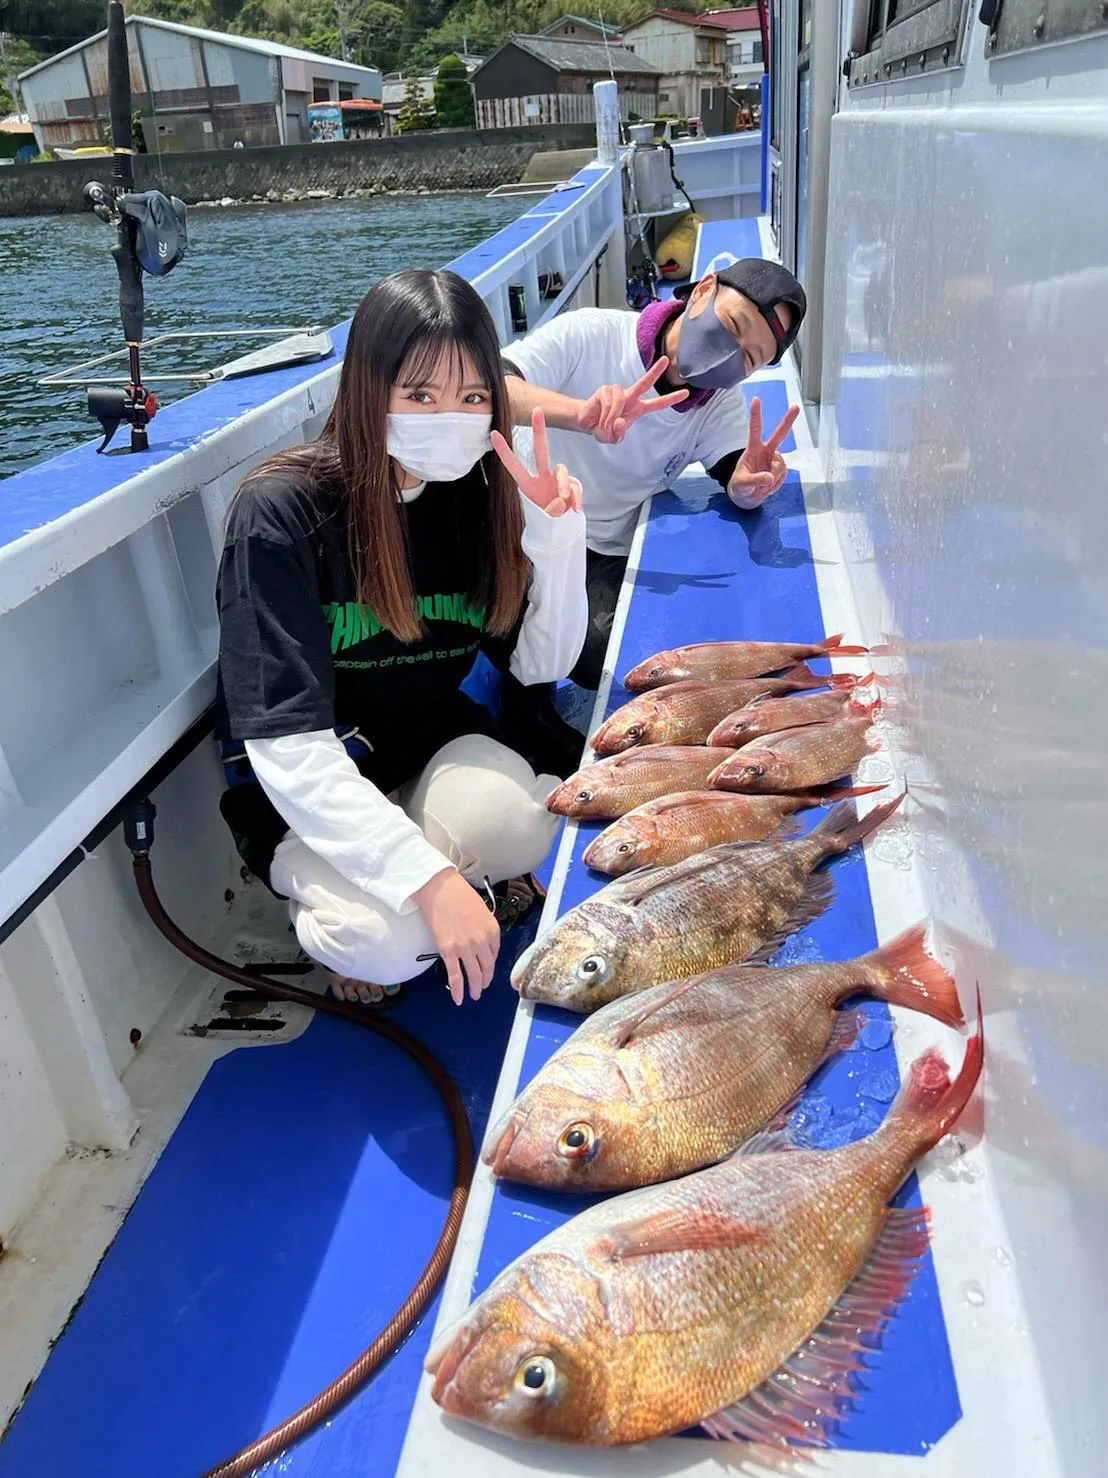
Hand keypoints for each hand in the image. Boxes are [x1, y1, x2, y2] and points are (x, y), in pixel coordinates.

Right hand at [413, 868, 500, 1004]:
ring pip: (473, 975)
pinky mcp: (449, 951)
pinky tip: (459, 999)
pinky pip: (455, 976)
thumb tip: (479, 942)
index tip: (486, 968)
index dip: (490, 963)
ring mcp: (466, 948)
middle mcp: (482, 941)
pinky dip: (458, 990)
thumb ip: (483, 928)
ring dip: (475, 988)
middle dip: (485, 980)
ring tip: (474, 995)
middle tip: (482, 987)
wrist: (440, 888)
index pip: (495, 953)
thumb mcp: (480, 910)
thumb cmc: (458, 894)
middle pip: (487, 968)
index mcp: (492, 930)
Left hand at [492, 407, 582, 516]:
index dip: (504, 450)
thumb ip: (551, 510)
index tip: (493, 433)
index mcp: (527, 485)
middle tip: (537, 410)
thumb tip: (561, 500)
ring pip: (561, 470)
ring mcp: (557, 480)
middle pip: (540, 451)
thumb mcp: (544, 520)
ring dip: (563, 485)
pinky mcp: (572, 486)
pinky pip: (575, 486)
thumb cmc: (548, 521)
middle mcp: (542, 478)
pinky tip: (575, 508)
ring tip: (563, 500)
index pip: (514, 465)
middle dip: (539, 430)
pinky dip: (577, 497)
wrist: (562, 529)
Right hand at [576, 357, 688, 443]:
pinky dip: (605, 414)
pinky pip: (608, 403)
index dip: (671, 399)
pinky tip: (600, 417)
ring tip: (605, 424)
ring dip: (611, 417)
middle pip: (644, 382)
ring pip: (620, 402)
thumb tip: (621, 421)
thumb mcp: (612, 438)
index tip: (685, 393)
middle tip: (666, 360)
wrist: (586, 423)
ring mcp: (617, 392)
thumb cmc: (603, 428)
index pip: (657, 404)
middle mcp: (629, 397)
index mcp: (637, 409)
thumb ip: (618, 434)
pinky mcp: (605, 390)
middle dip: (655, 371)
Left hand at [728, 397, 799, 509]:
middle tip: (796, 406)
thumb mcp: (741, 484)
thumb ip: (754, 480)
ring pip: (780, 467)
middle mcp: (766, 452)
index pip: (754, 429)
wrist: (746, 498)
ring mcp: (774, 461)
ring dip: (772, 479)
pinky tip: (767, 487)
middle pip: (779, 434)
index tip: (756, 399)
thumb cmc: (739, 487)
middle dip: (788, 420)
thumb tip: (769, 477)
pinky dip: (775, 485)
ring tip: (761, 486)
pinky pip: (782, 477)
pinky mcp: (780, 470)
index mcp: (753, 449)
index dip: (756, 415)